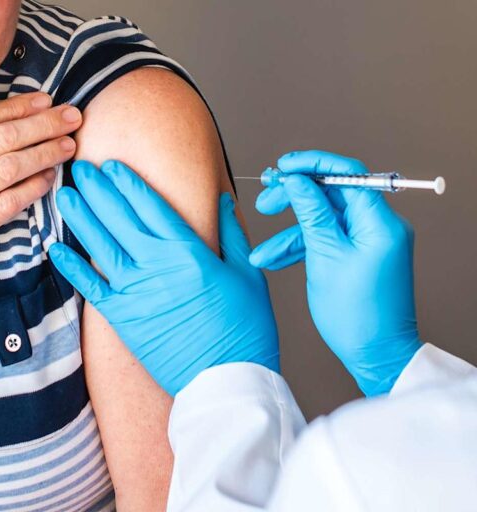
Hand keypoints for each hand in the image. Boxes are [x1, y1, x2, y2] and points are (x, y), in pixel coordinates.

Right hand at [0, 93, 82, 303]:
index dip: (17, 108)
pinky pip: (6, 205)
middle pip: (2, 138)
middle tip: (71, 115)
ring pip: (10, 168)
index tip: (43, 100)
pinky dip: (31, 190)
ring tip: (68, 144)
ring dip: (45, 153)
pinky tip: (49, 178)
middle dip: (43, 124)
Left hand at [49, 160, 278, 396]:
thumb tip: (222, 200)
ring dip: (81, 217)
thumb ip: (232, 235)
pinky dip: (71, 267)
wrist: (226, 381)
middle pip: (120, 217)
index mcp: (189, 252)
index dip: (128, 182)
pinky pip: (90, 287)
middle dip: (98, 189)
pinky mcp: (122, 317)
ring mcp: (136, 292)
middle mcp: (157, 266)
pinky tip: (55, 248)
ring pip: (100, 245)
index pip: (151, 205)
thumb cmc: (244, 330)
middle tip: (79, 166)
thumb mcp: (248, 275)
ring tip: (64, 194)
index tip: (112, 165)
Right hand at [250, 150, 422, 395]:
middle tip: (265, 201)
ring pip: (324, 220)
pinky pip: (327, 240)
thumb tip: (297, 180)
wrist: (375, 353)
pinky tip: (274, 261)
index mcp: (379, 222)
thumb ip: (310, 212)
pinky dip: (301, 248)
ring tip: (262, 251)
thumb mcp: (325, 256)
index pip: (347, 173)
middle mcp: (379, 226)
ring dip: (290, 232)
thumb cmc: (357, 314)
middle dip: (295, 197)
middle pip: (332, 193)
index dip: (312, 165)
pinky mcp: (359, 255)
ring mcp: (369, 240)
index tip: (283, 166)